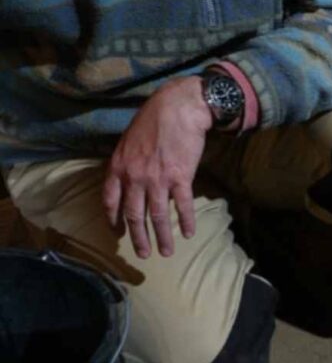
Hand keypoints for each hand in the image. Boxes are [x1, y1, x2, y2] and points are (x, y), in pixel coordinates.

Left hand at [104, 76, 211, 258]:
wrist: (177, 108)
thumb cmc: (153, 120)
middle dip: (138, 237)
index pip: (110, 201)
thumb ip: (127, 163)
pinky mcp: (180, 178)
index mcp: (118, 167)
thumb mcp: (129, 141)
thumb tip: (131, 181)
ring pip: (157, 216)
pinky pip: (182, 206)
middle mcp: (134, 177)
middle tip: (143, 253)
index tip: (119, 233)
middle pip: (134, 214)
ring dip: (162, 237)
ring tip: (167, 252)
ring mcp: (157, 179)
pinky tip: (189, 233)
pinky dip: (186, 221)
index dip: (114, 220)